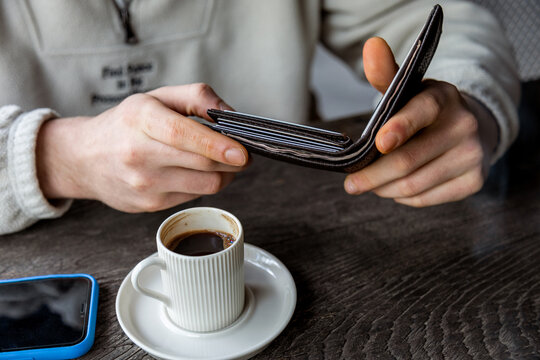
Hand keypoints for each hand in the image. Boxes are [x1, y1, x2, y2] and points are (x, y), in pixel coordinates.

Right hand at [36, 83, 248, 211]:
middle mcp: (138, 153)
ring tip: (221, 162)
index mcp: (140, 119)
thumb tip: (230, 115)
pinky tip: (194, 173)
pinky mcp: (149, 205)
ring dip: (224, 175)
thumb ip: (197, 97)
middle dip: (232, 161)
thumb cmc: (127, 124)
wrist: (84, 158)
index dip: (217, 145)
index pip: (183, 134)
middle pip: (202, 164)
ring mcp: (143, 183)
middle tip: (243, 153)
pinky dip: (203, 184)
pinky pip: (194, 197)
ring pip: (205, 185)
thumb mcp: (156, 98)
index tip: (243, 152)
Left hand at [344, 38, 498, 206]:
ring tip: (370, 186)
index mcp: (443, 97)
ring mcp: (472, 155)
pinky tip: (394, 190)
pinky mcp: (474, 180)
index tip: (378, 143)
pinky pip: (426, 199)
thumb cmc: (427, 112)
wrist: (473, 128)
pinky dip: (403, 198)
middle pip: (407, 161)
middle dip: (372, 176)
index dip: (399, 128)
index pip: (420, 112)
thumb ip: (386, 74)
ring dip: (384, 189)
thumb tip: (372, 46)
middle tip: (352, 184)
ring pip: (414, 184)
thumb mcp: (409, 89)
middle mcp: (463, 125)